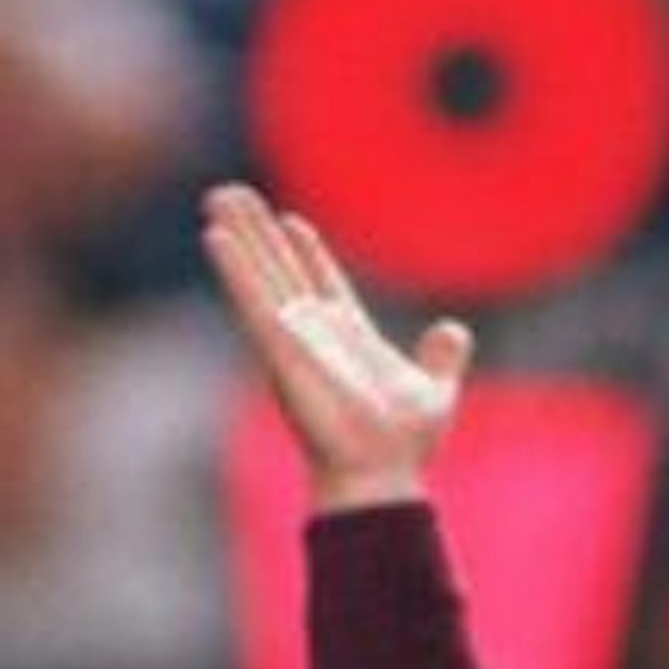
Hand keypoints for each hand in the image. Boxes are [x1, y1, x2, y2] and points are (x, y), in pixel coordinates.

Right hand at [200, 183, 472, 505]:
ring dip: (237, 236)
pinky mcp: (279, 350)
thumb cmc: (403, 446)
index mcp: (348, 336)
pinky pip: (251, 302)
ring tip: (216, 197)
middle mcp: (314, 333)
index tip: (292, 221)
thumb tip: (455, 331)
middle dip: (259, 231)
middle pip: (280, 269)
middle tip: (235, 194)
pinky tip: (214, 236)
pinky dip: (234, 269)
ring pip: (258, 275)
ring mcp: (293, 339)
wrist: (382, 474)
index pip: (322, 282)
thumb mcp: (436, 392)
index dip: (307, 251)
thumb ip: (442, 359)